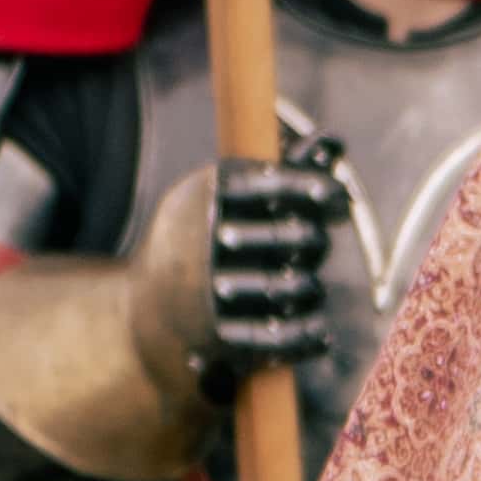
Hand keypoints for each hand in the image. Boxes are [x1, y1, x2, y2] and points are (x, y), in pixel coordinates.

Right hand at [206, 123, 352, 372]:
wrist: (144, 310)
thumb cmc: (198, 240)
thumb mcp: (223, 197)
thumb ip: (281, 170)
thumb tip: (335, 143)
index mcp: (203, 195)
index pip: (271, 184)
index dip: (313, 189)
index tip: (337, 199)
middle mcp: (203, 241)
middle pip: (293, 237)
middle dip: (314, 240)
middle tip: (312, 243)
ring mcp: (209, 292)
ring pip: (294, 287)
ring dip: (310, 288)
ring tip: (305, 285)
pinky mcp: (217, 337)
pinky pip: (282, 336)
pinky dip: (308, 334)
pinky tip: (318, 330)